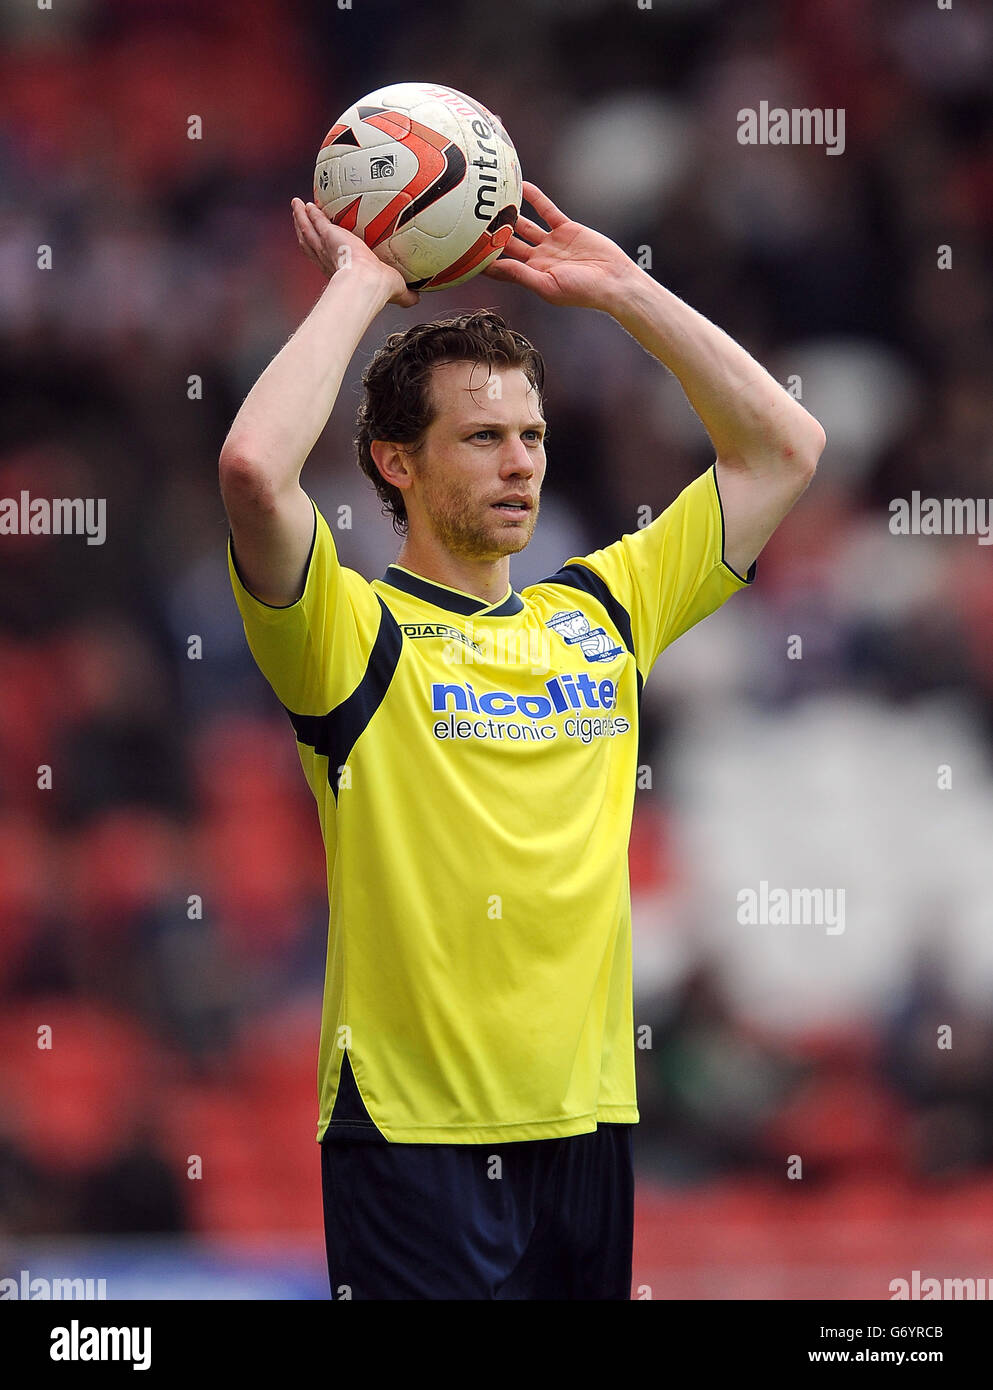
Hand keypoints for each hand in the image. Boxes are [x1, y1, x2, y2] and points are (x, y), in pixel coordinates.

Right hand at [291, 198, 419, 307]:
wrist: (366, 282)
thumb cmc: (380, 289)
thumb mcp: (397, 290)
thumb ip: (406, 294)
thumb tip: (418, 298)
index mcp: (342, 271)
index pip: (329, 259)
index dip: (324, 252)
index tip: (323, 243)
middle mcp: (330, 260)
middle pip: (312, 242)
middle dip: (305, 230)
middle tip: (300, 218)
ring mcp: (326, 248)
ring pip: (308, 231)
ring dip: (301, 219)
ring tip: (297, 206)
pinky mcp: (329, 236)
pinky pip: (316, 221)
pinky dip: (308, 213)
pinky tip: (304, 203)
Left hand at [483, 182, 634, 310]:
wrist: (613, 281)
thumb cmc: (582, 291)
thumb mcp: (548, 286)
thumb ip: (522, 274)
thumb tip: (495, 266)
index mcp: (531, 276)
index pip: (501, 267)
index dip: (483, 261)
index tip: (464, 251)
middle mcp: (538, 259)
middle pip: (508, 244)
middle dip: (492, 234)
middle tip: (471, 220)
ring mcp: (551, 243)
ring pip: (525, 225)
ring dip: (510, 214)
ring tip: (492, 201)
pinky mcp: (566, 229)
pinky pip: (547, 210)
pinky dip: (536, 199)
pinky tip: (523, 186)